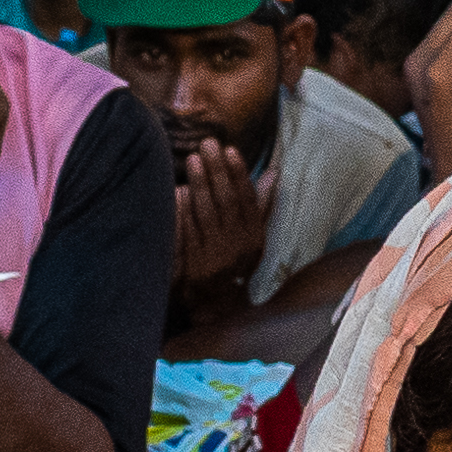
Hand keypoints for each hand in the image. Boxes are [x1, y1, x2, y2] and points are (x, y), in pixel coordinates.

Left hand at [173, 137, 271, 305]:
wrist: (217, 306)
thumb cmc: (235, 262)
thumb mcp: (254, 236)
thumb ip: (262, 204)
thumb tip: (274, 172)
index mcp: (254, 236)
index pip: (248, 200)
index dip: (239, 174)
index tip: (230, 150)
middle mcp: (237, 245)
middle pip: (226, 202)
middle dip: (217, 172)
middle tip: (207, 144)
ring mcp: (215, 255)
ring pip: (206, 214)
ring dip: (199, 185)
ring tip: (192, 159)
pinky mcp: (193, 264)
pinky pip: (187, 232)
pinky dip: (183, 211)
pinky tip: (177, 190)